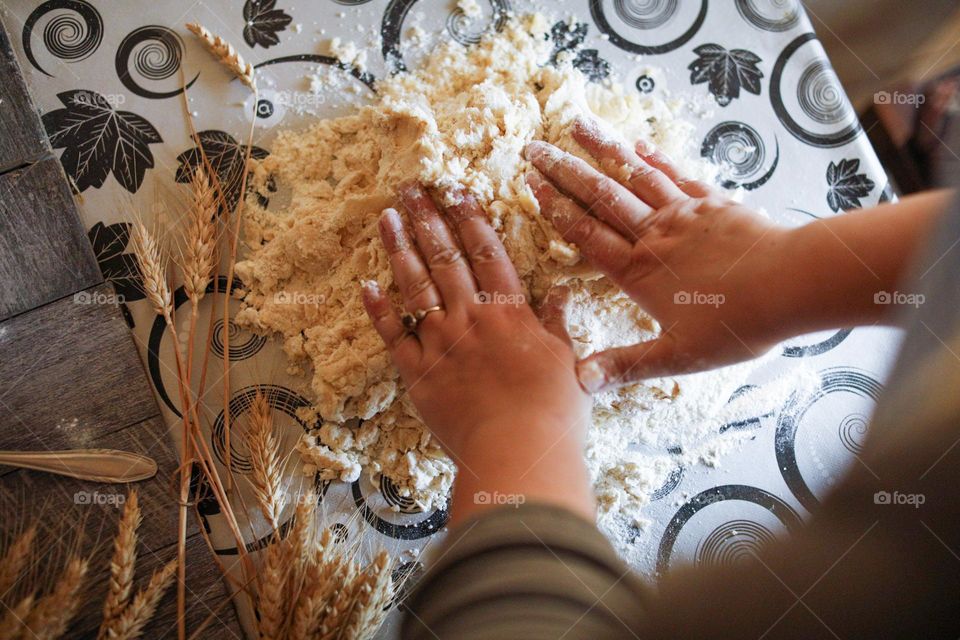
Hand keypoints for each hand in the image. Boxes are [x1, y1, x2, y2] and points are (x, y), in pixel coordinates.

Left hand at [361, 183, 594, 522]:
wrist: (517, 453)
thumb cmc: (553, 412)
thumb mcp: (568, 361)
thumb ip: (558, 324)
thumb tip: (560, 291)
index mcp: (509, 312)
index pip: (487, 253)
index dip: (470, 219)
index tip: (455, 190)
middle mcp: (470, 318)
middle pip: (445, 259)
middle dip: (428, 220)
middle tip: (411, 187)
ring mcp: (440, 344)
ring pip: (415, 286)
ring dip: (400, 248)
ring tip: (387, 216)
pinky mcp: (418, 374)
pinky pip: (393, 336)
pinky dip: (379, 309)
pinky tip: (366, 284)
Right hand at [525, 117, 794, 392]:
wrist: (792, 284)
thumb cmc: (736, 324)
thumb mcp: (678, 356)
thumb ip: (626, 365)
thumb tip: (579, 381)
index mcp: (638, 272)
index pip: (584, 233)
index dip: (554, 208)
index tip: (530, 183)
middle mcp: (654, 235)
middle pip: (600, 196)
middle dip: (564, 170)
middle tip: (534, 147)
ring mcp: (683, 214)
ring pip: (634, 175)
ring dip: (603, 149)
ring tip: (577, 125)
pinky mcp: (713, 203)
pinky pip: (675, 175)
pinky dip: (654, 159)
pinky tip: (639, 145)